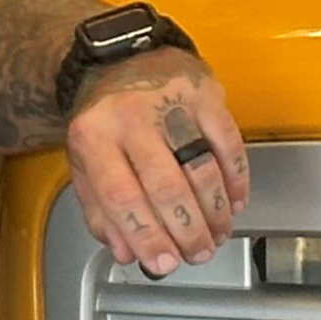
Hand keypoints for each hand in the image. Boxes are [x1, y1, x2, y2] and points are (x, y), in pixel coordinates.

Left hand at [66, 48, 251, 276]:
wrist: (121, 56)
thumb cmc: (104, 117)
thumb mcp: (84, 162)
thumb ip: (101, 211)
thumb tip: (128, 252)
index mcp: (93, 136)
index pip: (122, 197)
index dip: (148, 236)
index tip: (164, 263)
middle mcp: (132, 117)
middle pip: (166, 186)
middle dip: (187, 230)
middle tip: (198, 254)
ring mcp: (171, 102)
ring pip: (202, 167)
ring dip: (214, 211)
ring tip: (217, 235)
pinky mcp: (206, 93)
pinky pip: (229, 143)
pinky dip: (236, 179)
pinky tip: (235, 202)